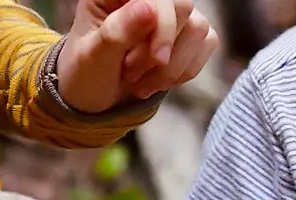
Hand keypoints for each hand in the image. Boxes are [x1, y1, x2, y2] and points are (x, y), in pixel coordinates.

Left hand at [56, 0, 218, 112]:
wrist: (96, 94)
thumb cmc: (88, 71)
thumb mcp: (93, 56)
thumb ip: (118, 31)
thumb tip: (149, 7)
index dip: (164, 22)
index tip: (159, 58)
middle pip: (183, 6)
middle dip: (164, 49)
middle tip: (132, 73)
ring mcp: (171, 14)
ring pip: (199, 28)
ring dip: (173, 67)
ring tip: (141, 82)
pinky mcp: (188, 34)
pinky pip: (208, 44)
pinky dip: (186, 71)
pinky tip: (160, 81)